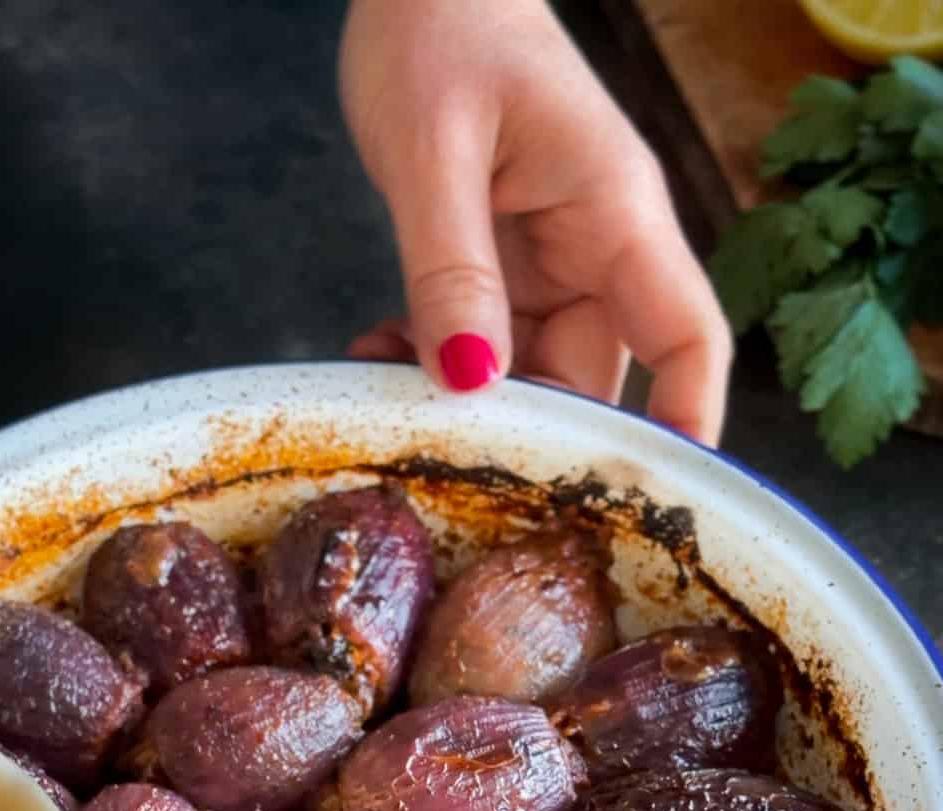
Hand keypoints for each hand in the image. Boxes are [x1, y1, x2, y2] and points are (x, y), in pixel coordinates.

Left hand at [339, 0, 729, 442]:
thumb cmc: (441, 24)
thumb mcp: (433, 151)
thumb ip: (451, 270)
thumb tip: (471, 383)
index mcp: (616, 214)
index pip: (686, 340)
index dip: (682, 429)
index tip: (651, 507)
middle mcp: (598, 249)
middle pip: (594, 381)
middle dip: (530, 438)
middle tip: (452, 476)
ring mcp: (549, 260)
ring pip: (528, 373)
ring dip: (464, 404)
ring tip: (387, 403)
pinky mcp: (502, 263)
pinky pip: (482, 342)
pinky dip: (435, 362)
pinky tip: (379, 358)